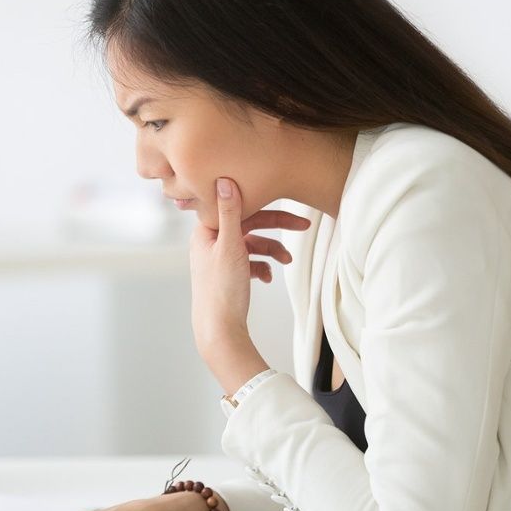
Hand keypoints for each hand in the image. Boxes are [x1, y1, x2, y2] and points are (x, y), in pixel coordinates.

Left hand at [189, 176, 310, 348]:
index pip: (240, 208)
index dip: (266, 206)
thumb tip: (223, 179)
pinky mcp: (227, 276)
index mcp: (205, 232)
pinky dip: (262, 266)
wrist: (219, 331)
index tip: (289, 205)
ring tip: (288, 260)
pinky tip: (269, 277)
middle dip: (277, 229)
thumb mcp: (230, 246)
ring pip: (252, 245)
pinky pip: (249, 262)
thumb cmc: (222, 290)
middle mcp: (209, 243)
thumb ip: (230, 212)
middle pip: (248, 225)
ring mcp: (218, 260)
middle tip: (305, 224)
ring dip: (272, 250)